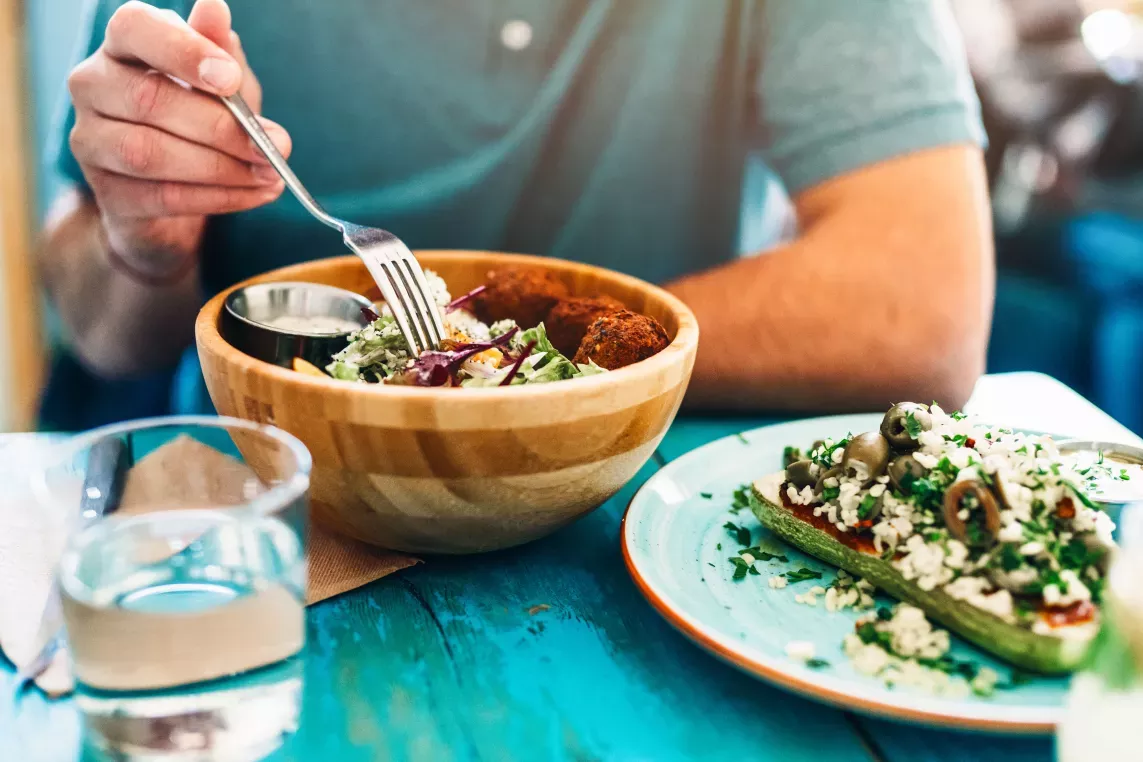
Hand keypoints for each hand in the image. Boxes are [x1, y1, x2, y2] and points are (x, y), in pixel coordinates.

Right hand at [66, 0, 291, 275]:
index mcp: (122, 46)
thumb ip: (220, 50)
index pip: (134, 28)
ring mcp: (91, 141)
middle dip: (221, 127)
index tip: (230, 78)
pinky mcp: (109, 192)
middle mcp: (93, 86)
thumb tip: (215, 9)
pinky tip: (255, 193)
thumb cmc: (200, 119)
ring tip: (270, 174)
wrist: (180, 190)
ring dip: (222, 168)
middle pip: (149, 99)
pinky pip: (164, 197)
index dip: (183, 51)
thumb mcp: (221, 81)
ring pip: (151, 153)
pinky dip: (219, 197)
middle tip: (275, 146)